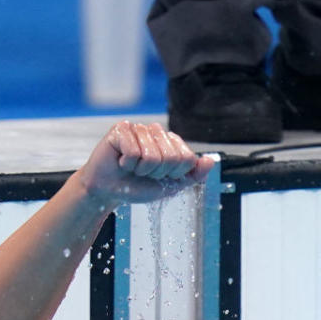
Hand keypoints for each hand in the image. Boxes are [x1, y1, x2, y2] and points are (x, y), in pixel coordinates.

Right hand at [77, 121, 213, 205]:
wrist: (110, 191)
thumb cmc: (138, 186)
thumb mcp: (171, 185)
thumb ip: (193, 174)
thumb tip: (210, 161)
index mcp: (172, 142)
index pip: (187, 158)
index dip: (174, 174)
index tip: (160, 176)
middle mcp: (157, 131)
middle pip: (171, 156)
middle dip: (156, 172)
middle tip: (143, 172)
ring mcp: (139, 128)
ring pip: (152, 155)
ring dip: (141, 169)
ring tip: (132, 167)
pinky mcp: (121, 129)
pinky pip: (133, 151)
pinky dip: (127, 164)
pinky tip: (121, 161)